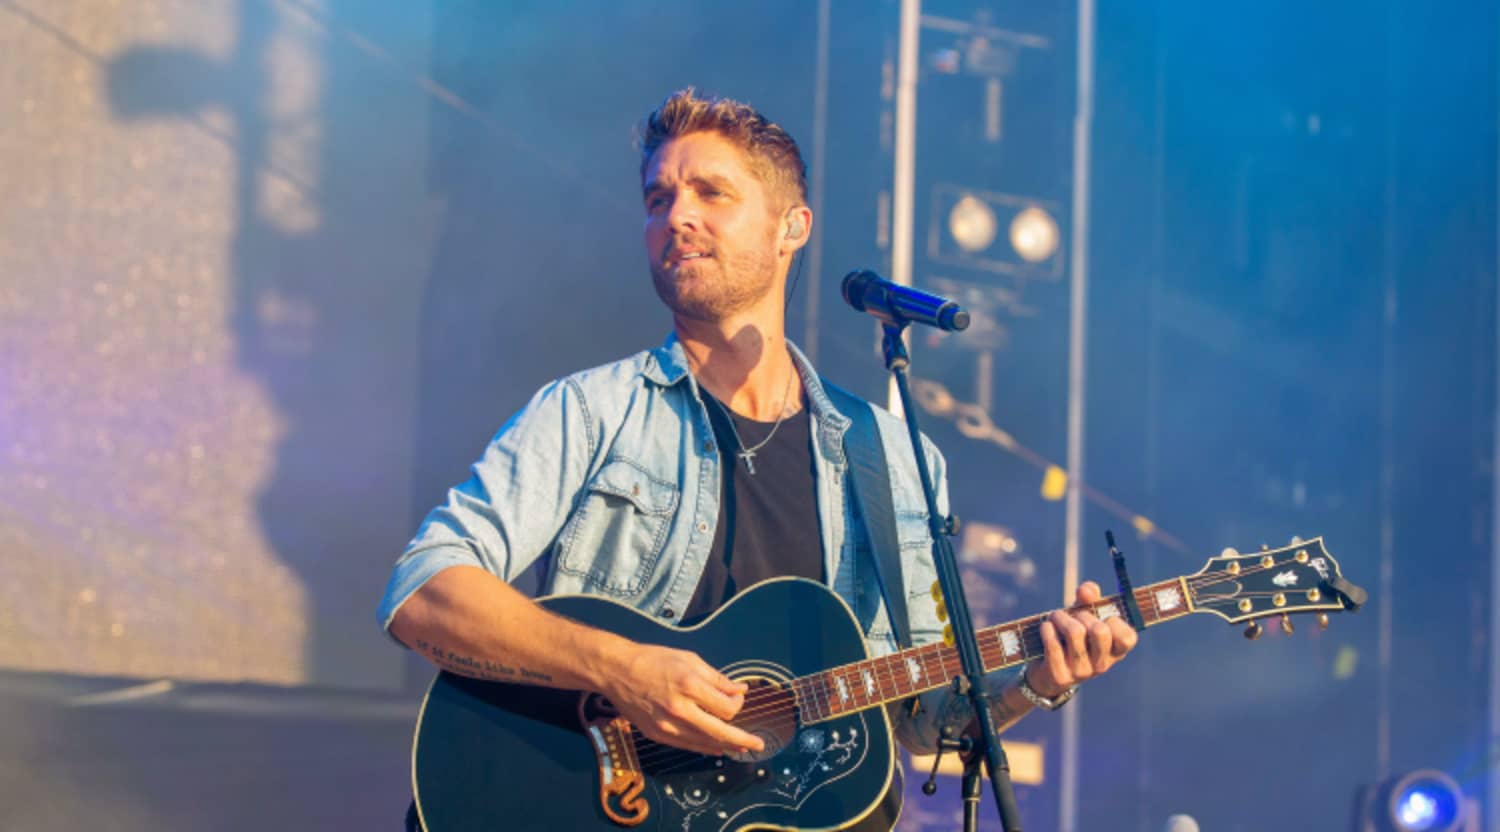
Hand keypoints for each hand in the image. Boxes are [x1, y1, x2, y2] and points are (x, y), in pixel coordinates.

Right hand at [602, 643, 765, 756]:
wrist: (617, 671)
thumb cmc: (653, 660)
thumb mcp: (689, 659)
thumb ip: (717, 678)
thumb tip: (740, 690)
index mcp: (690, 685)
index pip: (726, 707)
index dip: (738, 705)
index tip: (739, 698)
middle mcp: (680, 708)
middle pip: (721, 731)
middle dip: (744, 740)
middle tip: (758, 744)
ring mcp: (667, 725)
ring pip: (705, 743)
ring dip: (726, 746)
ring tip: (741, 748)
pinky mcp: (658, 734)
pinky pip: (688, 746)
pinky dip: (706, 747)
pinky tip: (717, 748)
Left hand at [1027, 581, 1137, 697]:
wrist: (1046, 671)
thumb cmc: (1071, 637)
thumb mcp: (1083, 616)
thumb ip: (1089, 599)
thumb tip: (1087, 590)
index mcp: (1115, 652)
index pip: (1127, 637)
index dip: (1114, 621)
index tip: (1101, 617)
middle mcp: (1102, 665)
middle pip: (1100, 631)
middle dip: (1082, 614)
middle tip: (1073, 615)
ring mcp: (1082, 673)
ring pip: (1075, 632)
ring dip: (1060, 617)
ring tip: (1055, 617)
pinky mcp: (1060, 676)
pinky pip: (1053, 643)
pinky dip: (1047, 629)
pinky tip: (1046, 628)